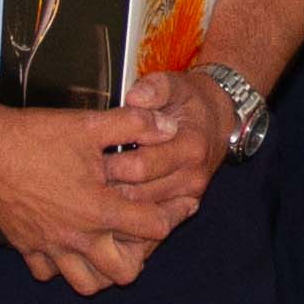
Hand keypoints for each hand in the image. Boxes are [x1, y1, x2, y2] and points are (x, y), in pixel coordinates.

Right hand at [0, 100, 192, 292]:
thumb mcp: (88, 123)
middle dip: (141, 255)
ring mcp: (49, 246)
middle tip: (141, 231)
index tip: (181, 202)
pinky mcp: (25, 246)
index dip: (174, 214)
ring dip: (102, 269)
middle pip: (125, 273)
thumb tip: (169, 126)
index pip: (155, 229)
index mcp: (99, 210)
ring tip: (107, 245)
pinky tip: (67, 242)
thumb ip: (134, 125)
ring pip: (86, 283)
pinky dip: (61, 265)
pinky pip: (48, 272)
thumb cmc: (33, 137)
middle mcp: (77, 237)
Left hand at [95, 75, 224, 222]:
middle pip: (139, 193)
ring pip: (143, 210)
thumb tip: (134, 98)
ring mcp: (191, 194)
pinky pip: (153, 219)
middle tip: (85, 177)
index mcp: (190, 146)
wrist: (219, 119)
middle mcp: (193, 175)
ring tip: (95, 188)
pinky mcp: (187, 204)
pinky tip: (112, 204)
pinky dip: (131, 215)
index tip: (89, 158)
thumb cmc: (190, 101)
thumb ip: (154, 88)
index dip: (111, 163)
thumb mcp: (174, 84)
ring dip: (116, 202)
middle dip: (109, 186)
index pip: (141, 166)